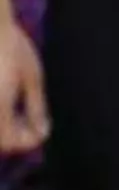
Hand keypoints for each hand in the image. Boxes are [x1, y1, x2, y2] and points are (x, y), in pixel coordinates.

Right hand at [0, 21, 47, 152]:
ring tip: (23, 112)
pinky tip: (9, 101)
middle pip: (0, 141)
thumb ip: (36, 107)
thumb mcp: (32, 76)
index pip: (10, 143)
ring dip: (8, 129)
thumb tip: (41, 130)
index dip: (29, 141)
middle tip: (34, 122)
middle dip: (18, 137)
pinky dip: (2, 117)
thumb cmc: (12, 47)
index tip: (43, 129)